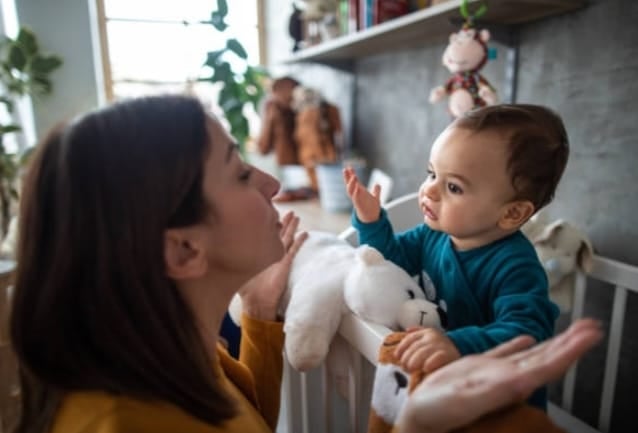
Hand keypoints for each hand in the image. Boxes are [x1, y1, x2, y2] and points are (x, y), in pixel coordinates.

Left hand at [239, 211, 307, 320]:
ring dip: (292, 227)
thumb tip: (213, 247)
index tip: (267, 211)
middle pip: (278, 233)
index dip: (266, 223)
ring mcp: (279, 258)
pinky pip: (293, 250)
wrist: (256, 303)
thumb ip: (228, 257)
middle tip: (288, 211)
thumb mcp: (234, 268)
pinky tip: (305, 234)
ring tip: (296, 217)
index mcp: (260, 253)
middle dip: (283, 221)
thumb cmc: (245, 289)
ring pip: (287, 238)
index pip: (264, 234)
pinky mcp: (285, 265)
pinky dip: (299, 241)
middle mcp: (270, 254)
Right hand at [343, 166, 380, 222]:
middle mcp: (357, 195)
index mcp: (360, 192)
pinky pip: (356, 199)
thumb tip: (377, 184)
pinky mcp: (359, 205)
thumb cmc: (372, 209)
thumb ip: (376, 191)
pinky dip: (356, 193)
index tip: (349, 168)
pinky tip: (357, 187)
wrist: (372, 219)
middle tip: (345, 169)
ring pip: (351, 191)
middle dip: (347, 177)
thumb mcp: (375, 198)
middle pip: (349, 185)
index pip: (354, 182)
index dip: (350, 175)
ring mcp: (357, 200)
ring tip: (354, 176)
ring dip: (351, 184)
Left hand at [395, 327, 460, 373]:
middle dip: (407, 357)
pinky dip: (430, 362)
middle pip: (415, 347)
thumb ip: (418, 333)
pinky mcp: (449, 354)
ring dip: (414, 361)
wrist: (464, 348)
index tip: (396, 357)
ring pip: (423, 352)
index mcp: (426, 332)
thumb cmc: (442, 346)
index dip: (401, 347)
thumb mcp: (431, 336)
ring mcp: (441, 345)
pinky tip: (425, 368)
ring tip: (410, 369)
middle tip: (404, 367)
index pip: (410, 338)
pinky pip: (437, 358)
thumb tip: (407, 330)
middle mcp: (432, 337)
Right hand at [396, 319, 602, 432]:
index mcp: (510, 385)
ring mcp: (494, 374)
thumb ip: (494, 389)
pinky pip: (503, 353)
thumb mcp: (467, 400)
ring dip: (553, 342)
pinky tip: (528, 337)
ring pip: (530, 355)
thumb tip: (525, 379)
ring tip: (572, 329)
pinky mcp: (477, 369)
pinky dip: (518, 344)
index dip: (571, 351)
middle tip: (592, 326)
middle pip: (547, 358)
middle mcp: (508, 379)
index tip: (590, 335)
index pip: (549, 366)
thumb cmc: (438, 412)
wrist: (420, 418)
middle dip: (571, 342)